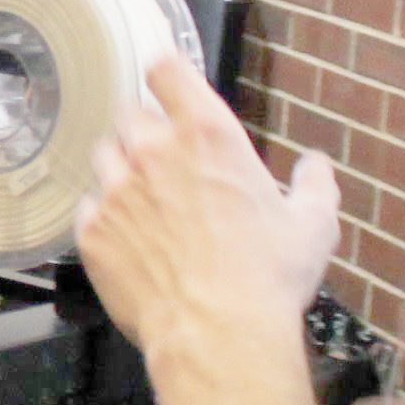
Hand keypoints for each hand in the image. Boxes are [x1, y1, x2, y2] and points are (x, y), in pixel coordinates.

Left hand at [77, 57, 340, 362]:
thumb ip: (315, 185)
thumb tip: (315, 167)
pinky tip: (130, 240)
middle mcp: (154, 152)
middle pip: (129, 113)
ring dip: (122, 169)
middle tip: (165, 161)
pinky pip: (88, 206)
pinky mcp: (92, 229)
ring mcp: (117, 189)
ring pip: (104, 156)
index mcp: (208, 136)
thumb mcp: (312, 225)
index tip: (165, 81)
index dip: (164, 73)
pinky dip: (105, 217)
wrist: (218, 334)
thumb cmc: (267, 280)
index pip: (166, 70)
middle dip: (146, 131)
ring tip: (146, 202)